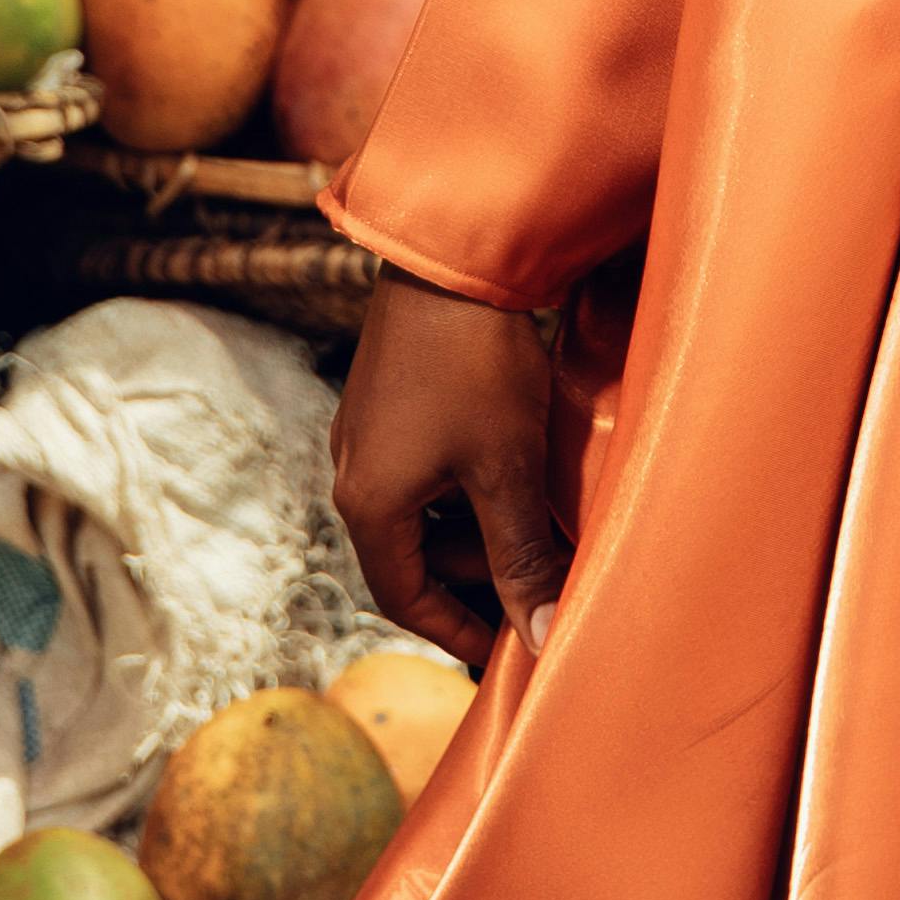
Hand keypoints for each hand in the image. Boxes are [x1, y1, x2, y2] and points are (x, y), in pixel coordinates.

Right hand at [332, 272, 568, 671]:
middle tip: (539, 576)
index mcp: (369, 503)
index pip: (404, 598)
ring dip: (474, 526)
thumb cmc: (476, 364)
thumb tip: (544, 637)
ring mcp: (368, 430)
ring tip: (538, 524)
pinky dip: (466, 485)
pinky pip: (423, 466)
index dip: (457, 629)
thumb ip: (522, 557)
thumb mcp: (506, 469)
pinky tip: (516, 468)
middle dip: (476, 574)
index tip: (507, 645)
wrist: (449, 255)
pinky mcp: (389, 396)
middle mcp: (354, 471)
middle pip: (414, 555)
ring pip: (423, 509)